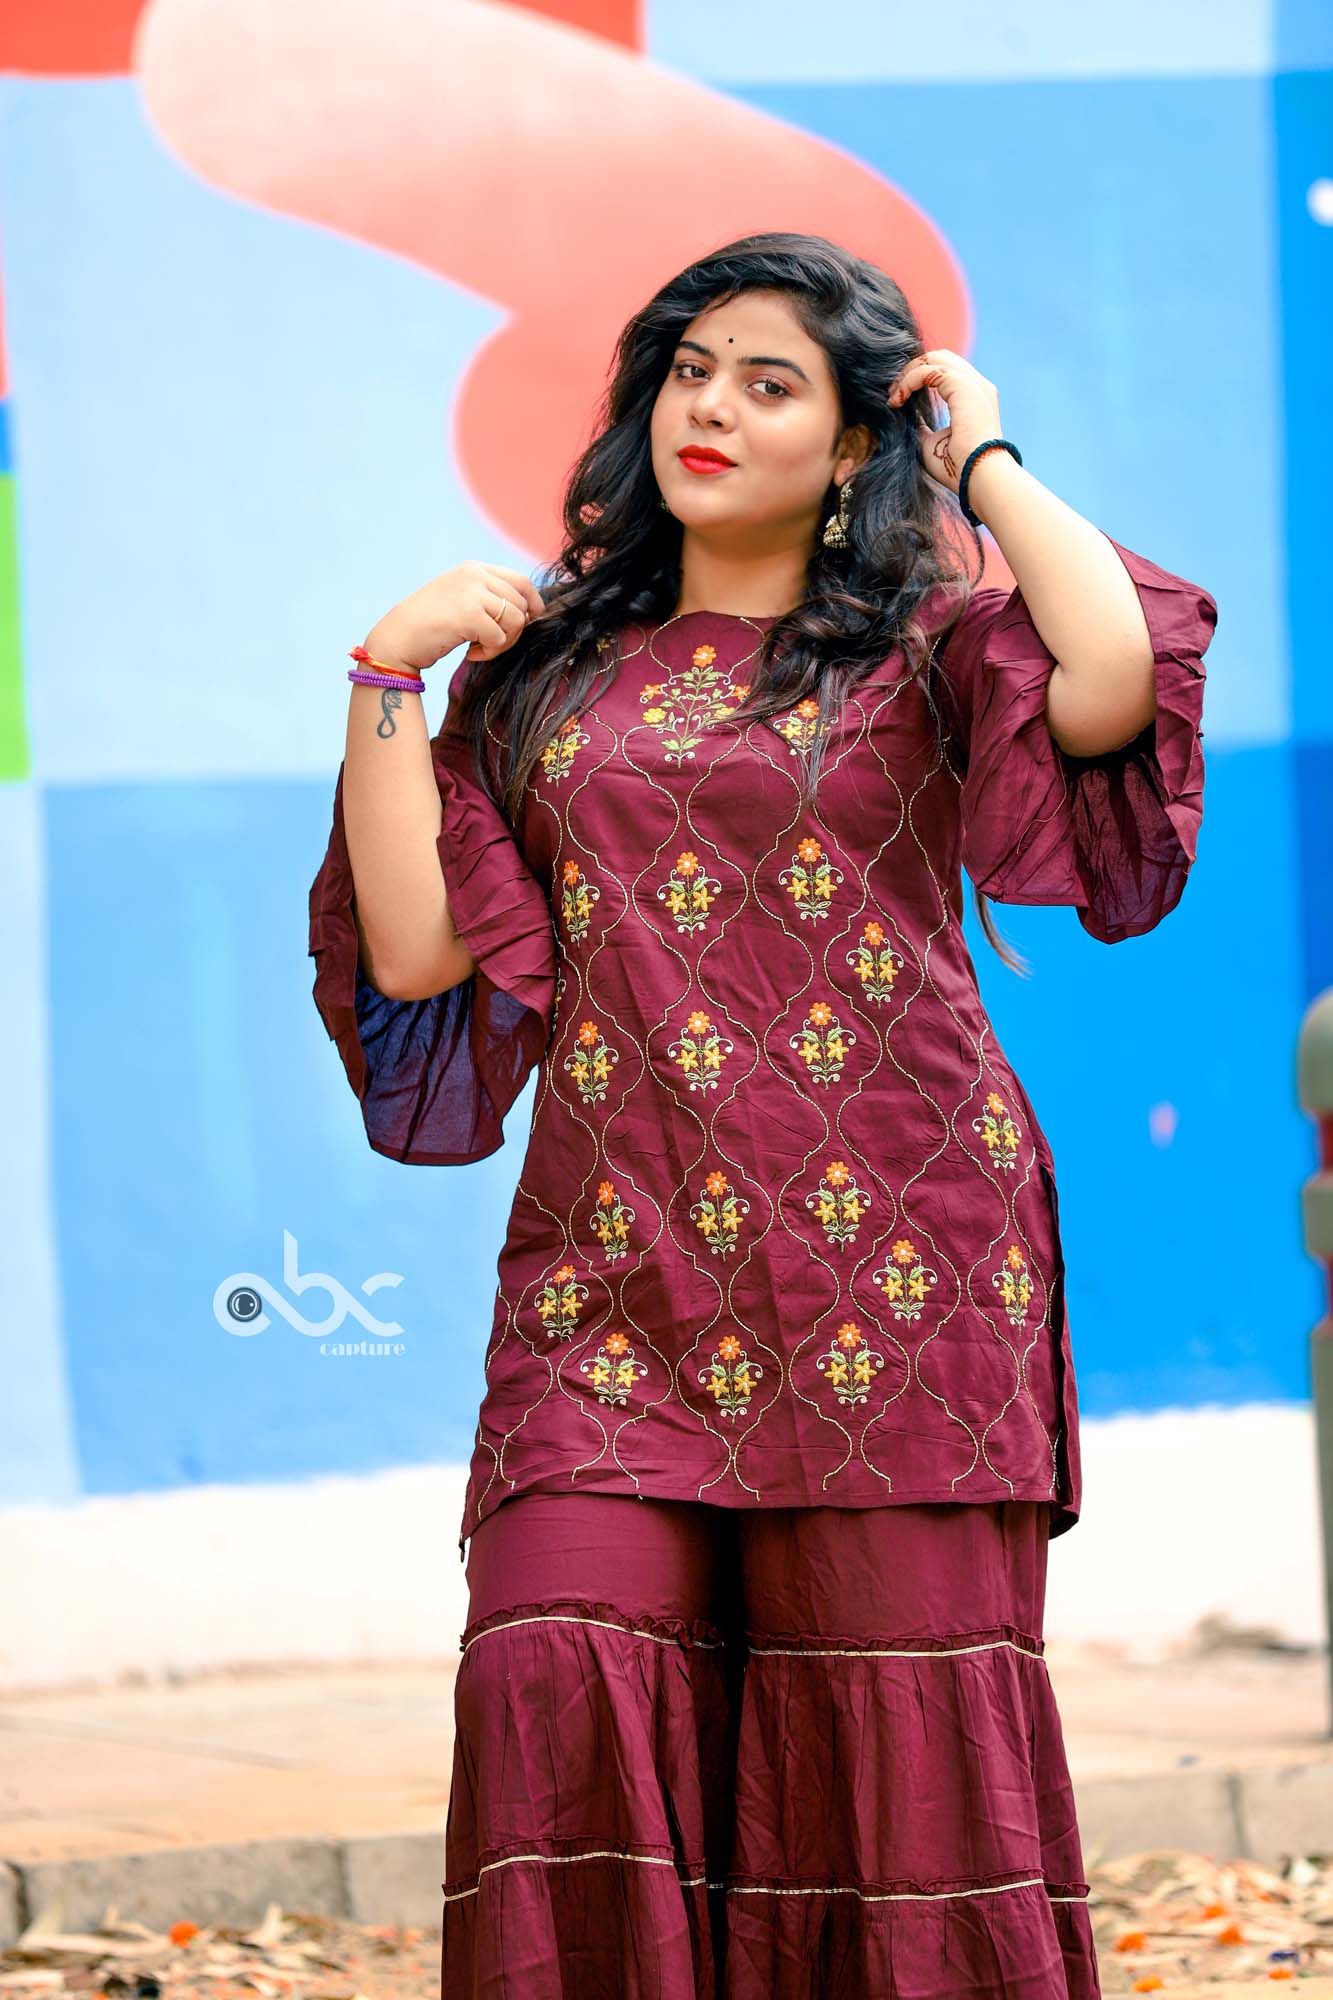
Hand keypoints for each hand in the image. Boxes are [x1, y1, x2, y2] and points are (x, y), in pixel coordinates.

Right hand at [364, 561, 547, 673]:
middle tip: (493, 644)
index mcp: (473, 568)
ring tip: (482, 649)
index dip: (532, 602)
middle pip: (521, 603)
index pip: (520, 580)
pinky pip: (500, 637)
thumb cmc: (428, 626)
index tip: (530, 620)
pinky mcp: (468, 614)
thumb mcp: (460, 600)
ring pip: (516, 620)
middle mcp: (474, 574)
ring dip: (504, 642)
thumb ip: (488, 597)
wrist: (396, 639)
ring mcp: (471, 592)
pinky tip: (471, 654)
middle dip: (515, 630)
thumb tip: (529, 611)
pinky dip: (490, 652)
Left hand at [886, 349, 1002, 498]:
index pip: (946, 371)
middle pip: (940, 357)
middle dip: (913, 370)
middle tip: (893, 393)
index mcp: (974, 398)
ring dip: (908, 374)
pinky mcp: (963, 385)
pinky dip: (909, 381)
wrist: (979, 477)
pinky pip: (928, 370)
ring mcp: (973, 383)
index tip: (898, 399)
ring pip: (934, 359)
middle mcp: (977, 386)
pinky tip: (898, 399)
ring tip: (894, 397)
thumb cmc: (957, 468)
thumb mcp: (931, 442)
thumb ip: (920, 425)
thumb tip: (903, 414)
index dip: (919, 377)